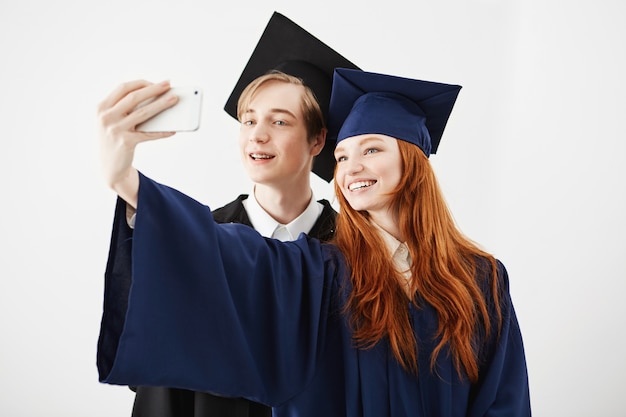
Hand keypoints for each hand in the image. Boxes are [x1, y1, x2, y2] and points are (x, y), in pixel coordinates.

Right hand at [97, 80, 177, 206]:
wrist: (108, 168)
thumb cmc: (115, 140)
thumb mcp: (113, 122)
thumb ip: (127, 109)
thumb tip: (156, 98)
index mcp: (101, 107)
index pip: (123, 88)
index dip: (141, 83)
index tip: (156, 82)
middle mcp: (106, 117)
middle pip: (134, 97)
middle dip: (154, 89)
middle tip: (169, 85)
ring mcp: (115, 129)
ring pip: (144, 112)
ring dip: (162, 104)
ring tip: (174, 99)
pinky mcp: (126, 142)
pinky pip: (149, 133)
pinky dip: (162, 131)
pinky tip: (173, 129)